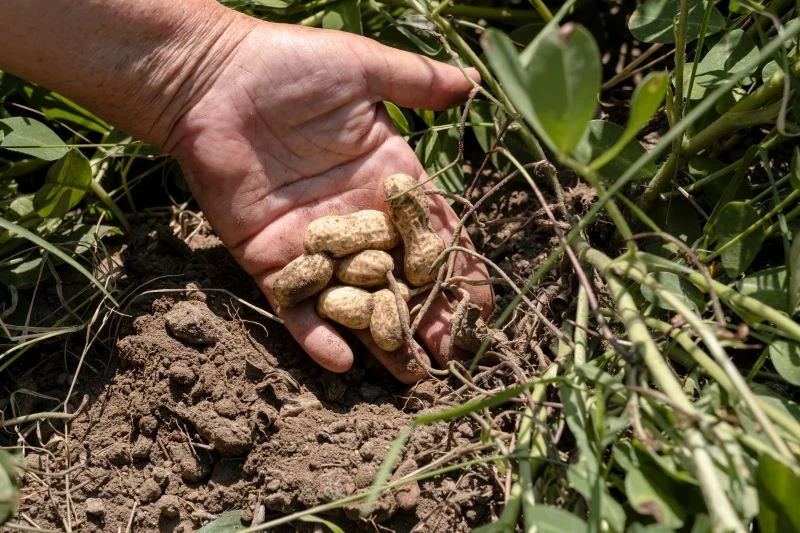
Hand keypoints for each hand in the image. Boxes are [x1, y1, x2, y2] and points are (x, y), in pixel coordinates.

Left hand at [164, 15, 492, 381]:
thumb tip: (472, 84)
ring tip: (409, 376)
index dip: (456, 269)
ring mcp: (311, 244)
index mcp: (384, 179)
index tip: (480, 306)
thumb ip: (415, 83)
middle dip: (425, 315)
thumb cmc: (287, 66)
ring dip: (379, 338)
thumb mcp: (361, 68)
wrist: (209, 81)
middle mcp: (353, 218)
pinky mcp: (269, 258)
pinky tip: (341, 361)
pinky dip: (314, 332)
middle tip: (452, 354)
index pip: (431, 234)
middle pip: (398, 277)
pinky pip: (295, 304)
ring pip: (353, 299)